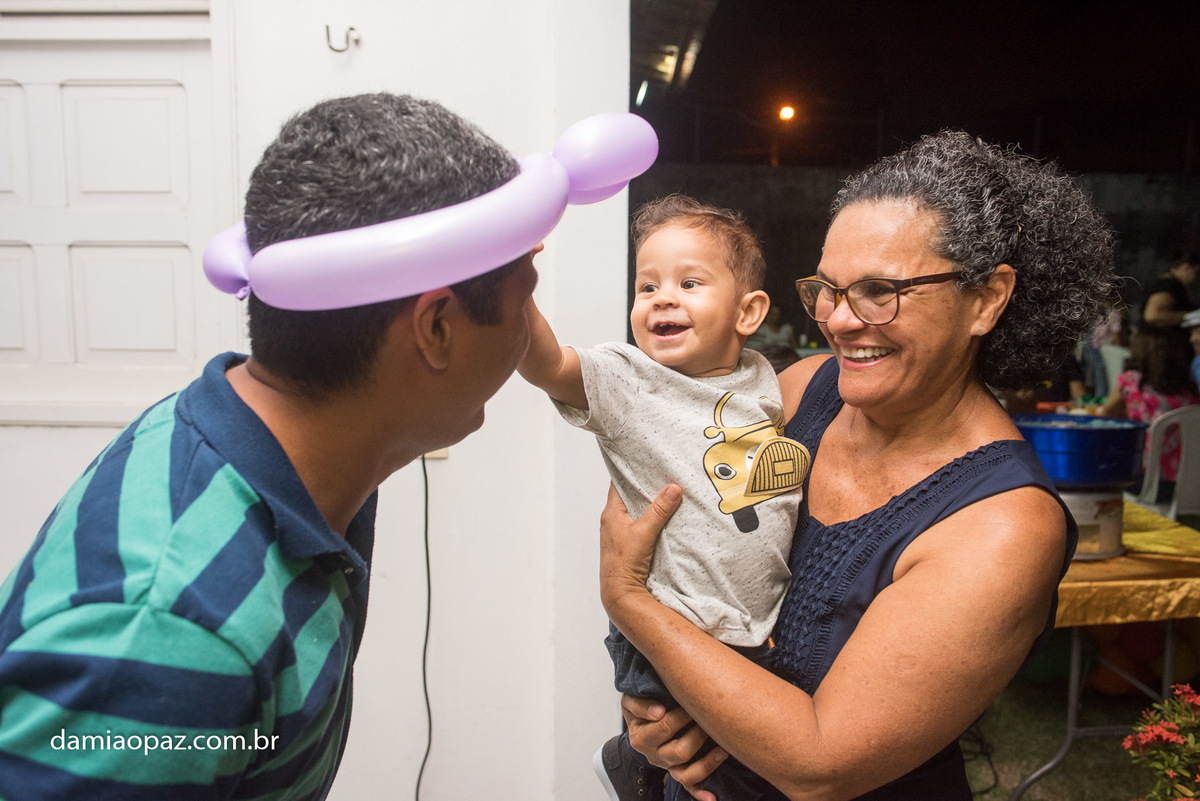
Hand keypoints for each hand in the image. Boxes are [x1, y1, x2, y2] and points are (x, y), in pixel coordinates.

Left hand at [598, 483, 681, 613]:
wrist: (619, 591)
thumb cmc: (625, 563)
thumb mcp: (644, 533)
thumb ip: (659, 510)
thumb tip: (673, 488)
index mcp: (611, 512)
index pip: (618, 483)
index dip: (629, 470)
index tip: (643, 460)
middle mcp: (611, 520)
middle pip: (627, 495)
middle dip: (642, 485)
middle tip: (660, 473)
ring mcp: (618, 531)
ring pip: (633, 509)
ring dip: (646, 502)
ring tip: (663, 490)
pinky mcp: (626, 542)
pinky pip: (637, 522)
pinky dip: (647, 516)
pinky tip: (661, 515)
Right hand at [621, 695, 726, 800]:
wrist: (641, 722)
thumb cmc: (641, 708)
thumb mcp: (630, 700)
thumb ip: (640, 704)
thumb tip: (659, 712)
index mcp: (641, 739)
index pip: (664, 727)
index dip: (682, 715)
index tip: (692, 701)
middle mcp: (654, 756)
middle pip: (680, 751)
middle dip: (699, 733)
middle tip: (709, 718)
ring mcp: (668, 767)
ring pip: (688, 773)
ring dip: (708, 762)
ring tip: (723, 748)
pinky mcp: (678, 773)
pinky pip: (690, 787)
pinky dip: (700, 794)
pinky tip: (712, 798)